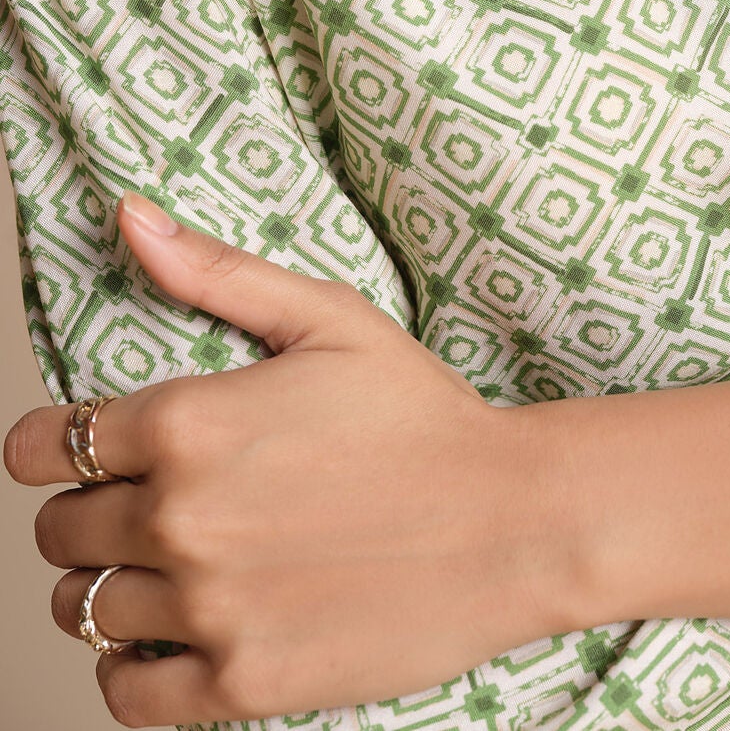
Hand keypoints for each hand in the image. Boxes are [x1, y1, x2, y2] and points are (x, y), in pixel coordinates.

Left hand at [2, 194, 565, 727]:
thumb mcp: (326, 318)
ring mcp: (206, 608)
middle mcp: (180, 518)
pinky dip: (131, 670)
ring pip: (82, 610)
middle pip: (57, 531)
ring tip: (171, 566)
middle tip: (151, 504)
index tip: (87, 451)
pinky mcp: (239, 682)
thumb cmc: (424, 415)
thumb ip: (214, 271)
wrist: (513, 521)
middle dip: (90, 513)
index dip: (54, 446)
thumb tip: (127, 215)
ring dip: (110, 587)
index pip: (42, 448)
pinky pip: (125, 695)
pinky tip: (174, 636)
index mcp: (188, 423)